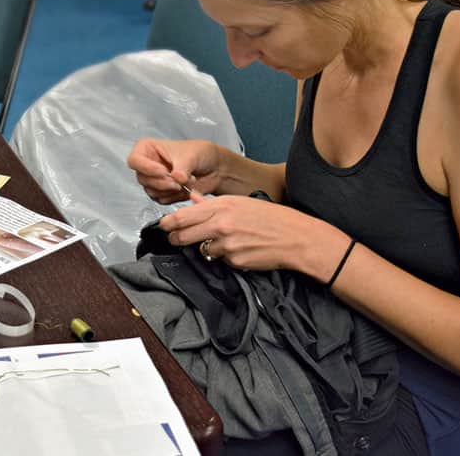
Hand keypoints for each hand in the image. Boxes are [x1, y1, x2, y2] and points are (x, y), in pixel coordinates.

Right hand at [127, 138, 222, 203]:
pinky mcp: (162, 193)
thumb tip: (176, 178)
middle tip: (179, 180)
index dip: (147, 168)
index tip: (163, 171)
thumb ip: (182, 167)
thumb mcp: (191, 155)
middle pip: (143, 179)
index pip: (134, 160)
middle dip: (163, 182)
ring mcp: (154, 180)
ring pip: (152, 191)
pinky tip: (186, 189)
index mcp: (148, 148)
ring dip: (171, 190)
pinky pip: (162, 200)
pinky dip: (176, 197)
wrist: (214, 168)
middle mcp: (148, 164)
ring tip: (187, 181)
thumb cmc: (200, 153)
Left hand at [158, 192, 346, 275]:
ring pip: (203, 249)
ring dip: (207, 247)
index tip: (164, 225)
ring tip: (228, 241)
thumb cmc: (271, 217)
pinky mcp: (234, 261)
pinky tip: (241, 249)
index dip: (169, 223)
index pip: (183, 216)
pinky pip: (221, 260)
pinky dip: (226, 256)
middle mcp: (221, 225)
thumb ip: (213, 203)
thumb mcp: (241, 202)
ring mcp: (227, 245)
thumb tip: (193, 199)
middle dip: (177, 238)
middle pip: (183, 236)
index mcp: (222, 206)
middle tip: (176, 238)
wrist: (296, 237)